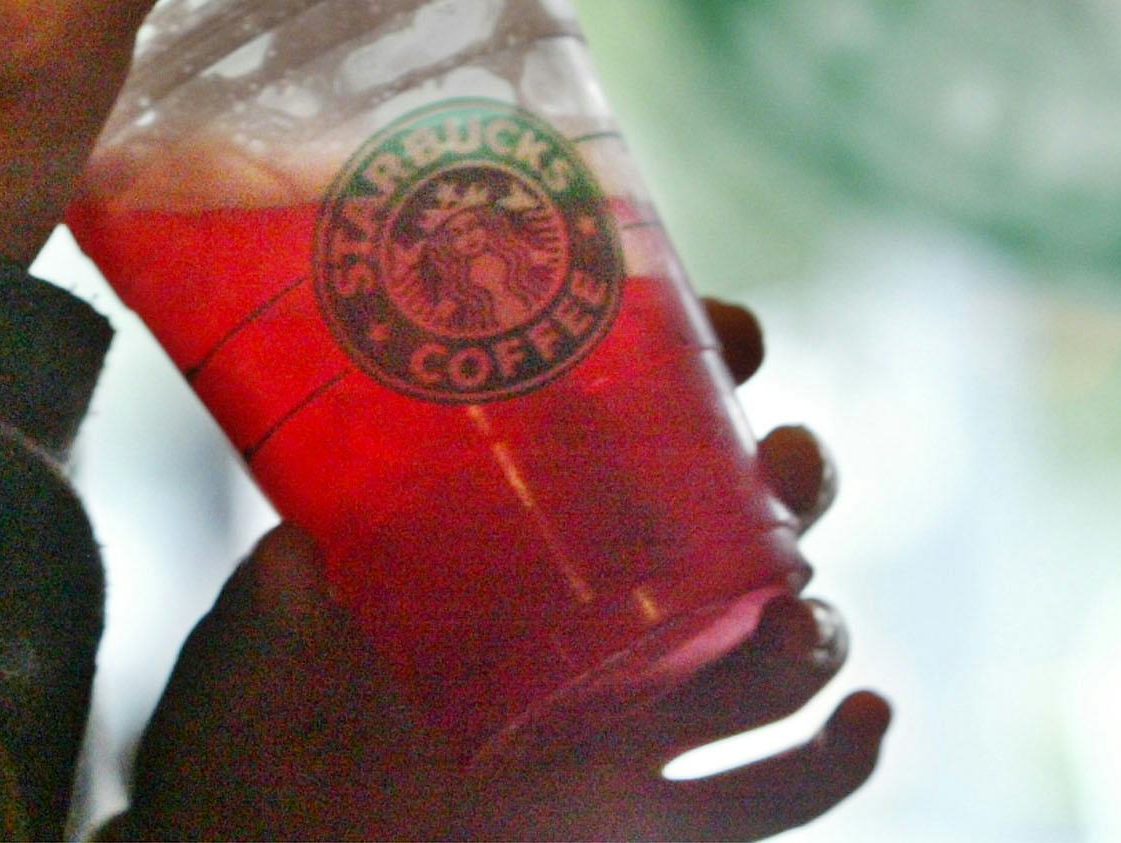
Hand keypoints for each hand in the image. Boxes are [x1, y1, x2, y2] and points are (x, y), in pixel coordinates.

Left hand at [120, 300, 889, 842]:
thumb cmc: (251, 729)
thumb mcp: (260, 638)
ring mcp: (630, 725)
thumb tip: (301, 545)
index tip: (737, 326)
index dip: (705, 366)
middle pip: (741, 530)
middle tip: (785, 454)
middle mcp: (596, 624)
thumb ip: (286, 598)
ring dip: (811, 619)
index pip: (637, 429)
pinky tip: (869, 714)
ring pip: (774, 657)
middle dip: (791, 483)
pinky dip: (842, 759)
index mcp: (517, 541)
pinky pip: (771, 798)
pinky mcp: (644, 824)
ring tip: (795, 603)